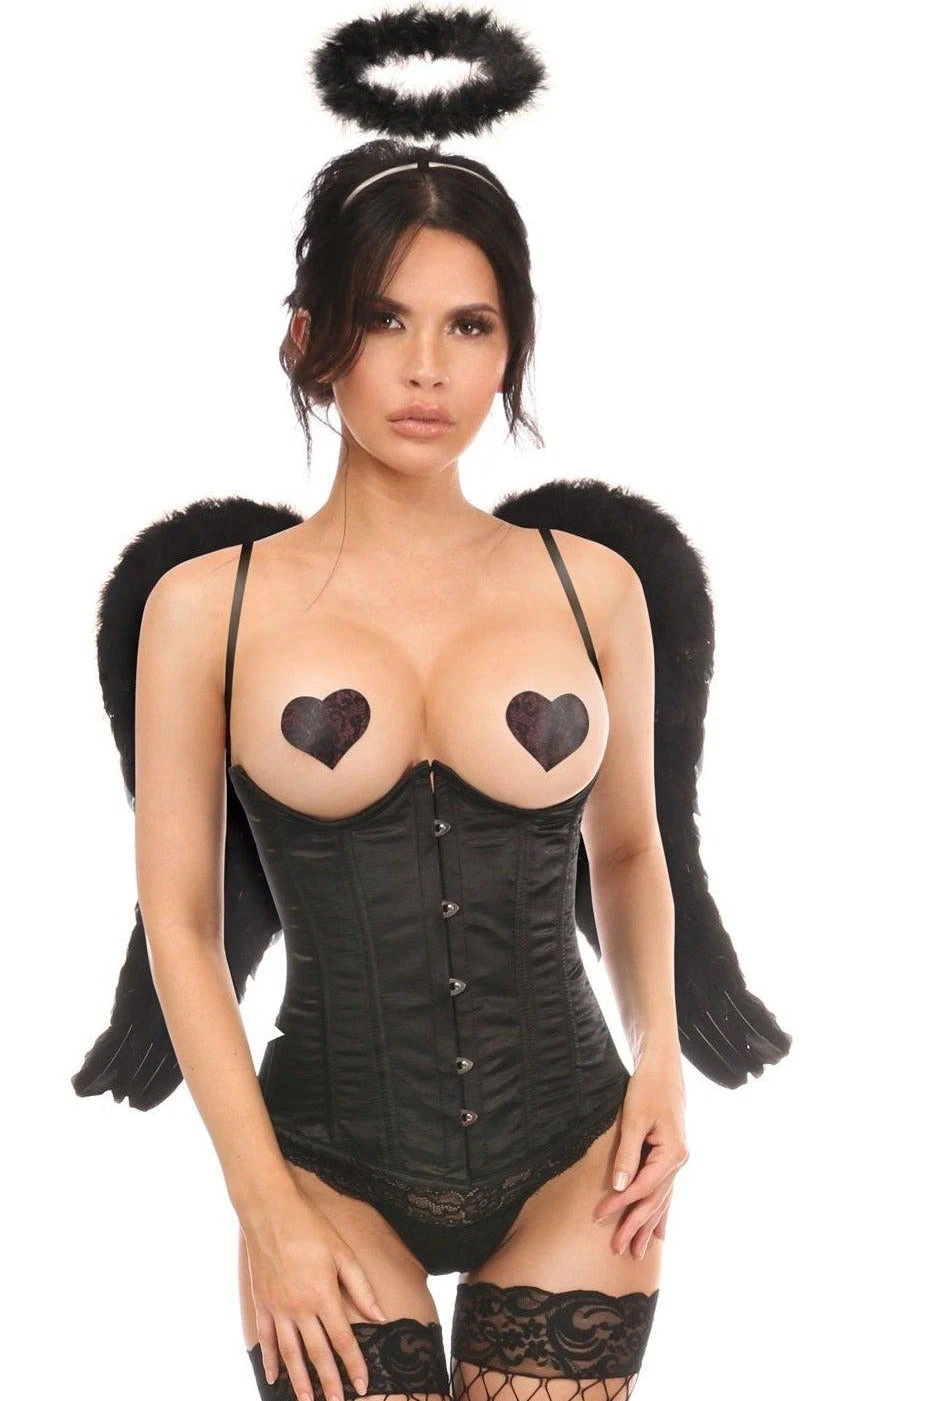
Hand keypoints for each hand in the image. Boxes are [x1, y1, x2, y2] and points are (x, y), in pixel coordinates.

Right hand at [241, 1182, 388, 1400]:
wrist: (270, 1212)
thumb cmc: (311, 1228)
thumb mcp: (342, 1253)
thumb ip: (361, 1288)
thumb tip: (380, 1316)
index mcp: (323, 1295)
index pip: (343, 1340)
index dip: (353, 1365)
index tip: (362, 1386)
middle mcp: (299, 1307)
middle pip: (317, 1353)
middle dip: (329, 1382)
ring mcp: (278, 1307)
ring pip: (290, 1353)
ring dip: (300, 1380)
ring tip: (307, 1400)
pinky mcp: (262, 1303)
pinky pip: (266, 1339)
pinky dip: (271, 1360)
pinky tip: (274, 1377)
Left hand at [592, 1048, 688, 1258]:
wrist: (663, 1068)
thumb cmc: (647, 1089)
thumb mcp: (634, 1118)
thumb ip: (627, 1154)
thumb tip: (618, 1187)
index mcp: (672, 1153)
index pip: (643, 1187)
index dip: (620, 1204)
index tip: (598, 1215)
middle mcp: (678, 1162)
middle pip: (654, 1201)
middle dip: (635, 1226)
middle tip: (617, 1249)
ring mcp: (676, 1161)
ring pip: (662, 1201)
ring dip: (649, 1226)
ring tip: (638, 1252)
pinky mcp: (670, 1158)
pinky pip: (665, 1192)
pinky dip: (660, 1212)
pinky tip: (659, 1233)